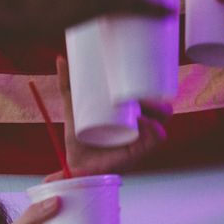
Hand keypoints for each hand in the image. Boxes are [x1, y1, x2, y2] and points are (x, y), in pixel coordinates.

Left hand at [48, 56, 170, 178]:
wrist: (74, 164)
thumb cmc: (78, 137)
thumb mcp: (73, 107)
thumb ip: (67, 85)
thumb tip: (61, 58)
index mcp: (131, 115)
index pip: (152, 99)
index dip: (155, 88)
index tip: (145, 76)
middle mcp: (140, 127)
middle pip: (161, 110)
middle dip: (158, 98)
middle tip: (140, 91)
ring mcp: (140, 140)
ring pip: (161, 123)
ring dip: (158, 111)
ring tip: (140, 104)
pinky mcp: (137, 153)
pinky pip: (154, 140)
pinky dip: (153, 131)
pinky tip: (143, 121)